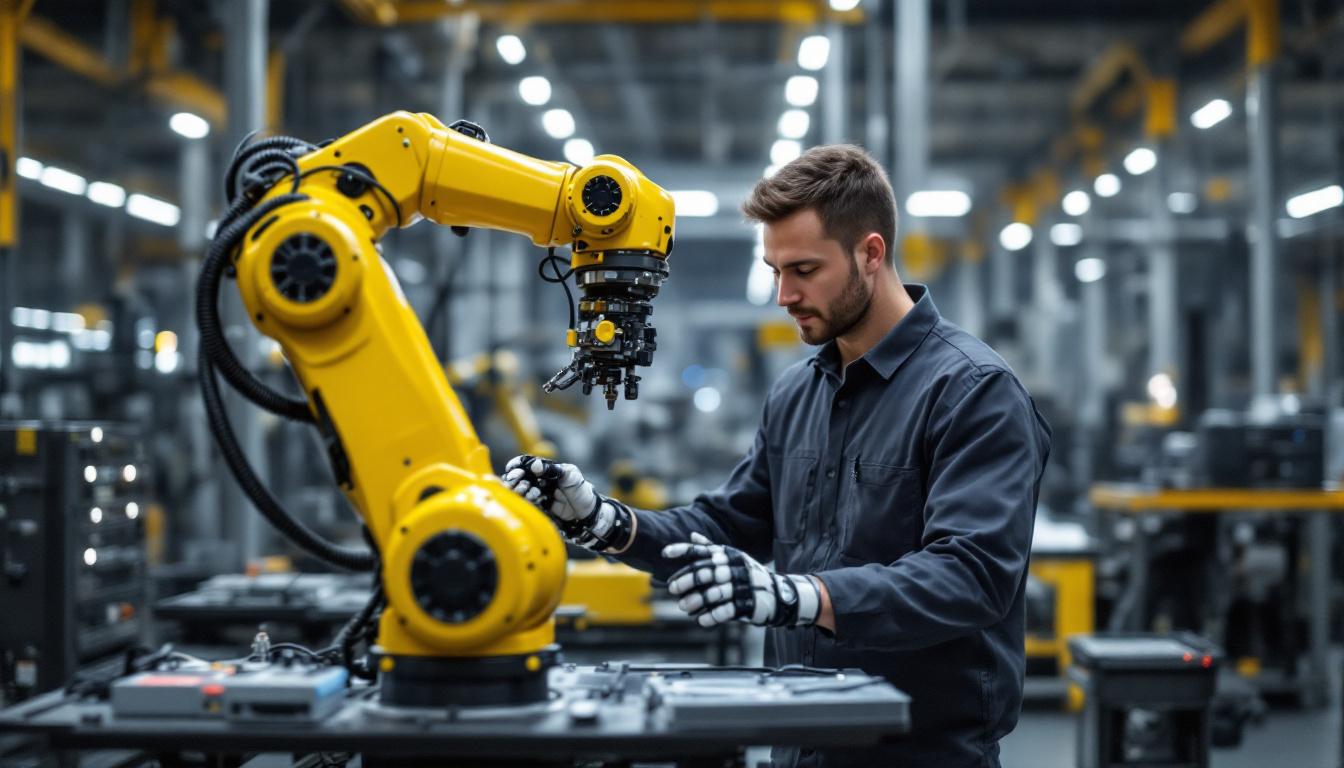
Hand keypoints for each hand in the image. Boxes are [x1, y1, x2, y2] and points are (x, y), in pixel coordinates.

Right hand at [501, 455, 633, 551]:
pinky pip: (527, 504)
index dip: (517, 465)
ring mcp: (539, 495)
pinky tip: (532, 499)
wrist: (589, 514)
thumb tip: (535, 465)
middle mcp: (540, 482)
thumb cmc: (582, 491)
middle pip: (520, 478)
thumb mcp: (572, 476)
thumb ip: (554, 469)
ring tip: (530, 491)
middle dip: (516, 479)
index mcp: (547, 470)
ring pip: (522, 491)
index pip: (526, 464)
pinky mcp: (539, 508)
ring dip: (521, 490)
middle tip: (520, 482)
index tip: (514, 469)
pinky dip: (526, 501)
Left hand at [663, 533, 819, 627]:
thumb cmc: (749, 574)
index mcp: (729, 555)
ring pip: (712, 593)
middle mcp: (735, 567)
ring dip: (695, 601)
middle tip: (672, 589)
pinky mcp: (747, 604)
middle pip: (704, 572)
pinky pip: (725, 610)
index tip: (664, 553)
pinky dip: (711, 616)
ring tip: (683, 607)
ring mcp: (742, 586)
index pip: (702, 550)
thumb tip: (691, 534)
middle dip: (685, 581)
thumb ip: (712, 548)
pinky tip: (701, 620)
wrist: (778, 594)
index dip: (683, 550)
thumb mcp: (734, 557)